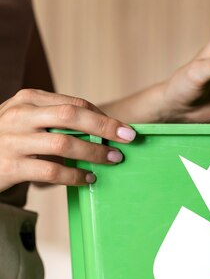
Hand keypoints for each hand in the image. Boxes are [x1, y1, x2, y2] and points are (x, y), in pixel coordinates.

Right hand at [0, 88, 136, 193]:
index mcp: (28, 100)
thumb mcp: (26, 120)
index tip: (123, 128)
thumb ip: (54, 120)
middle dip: (104, 126)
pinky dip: (75, 175)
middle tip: (129, 138)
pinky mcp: (10, 166)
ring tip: (113, 160)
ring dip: (93, 152)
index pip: (73, 103)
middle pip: (70, 116)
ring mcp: (13, 140)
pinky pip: (51, 171)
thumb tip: (99, 128)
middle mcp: (20, 115)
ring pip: (63, 143)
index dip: (102, 116)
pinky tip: (88, 178)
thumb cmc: (7, 140)